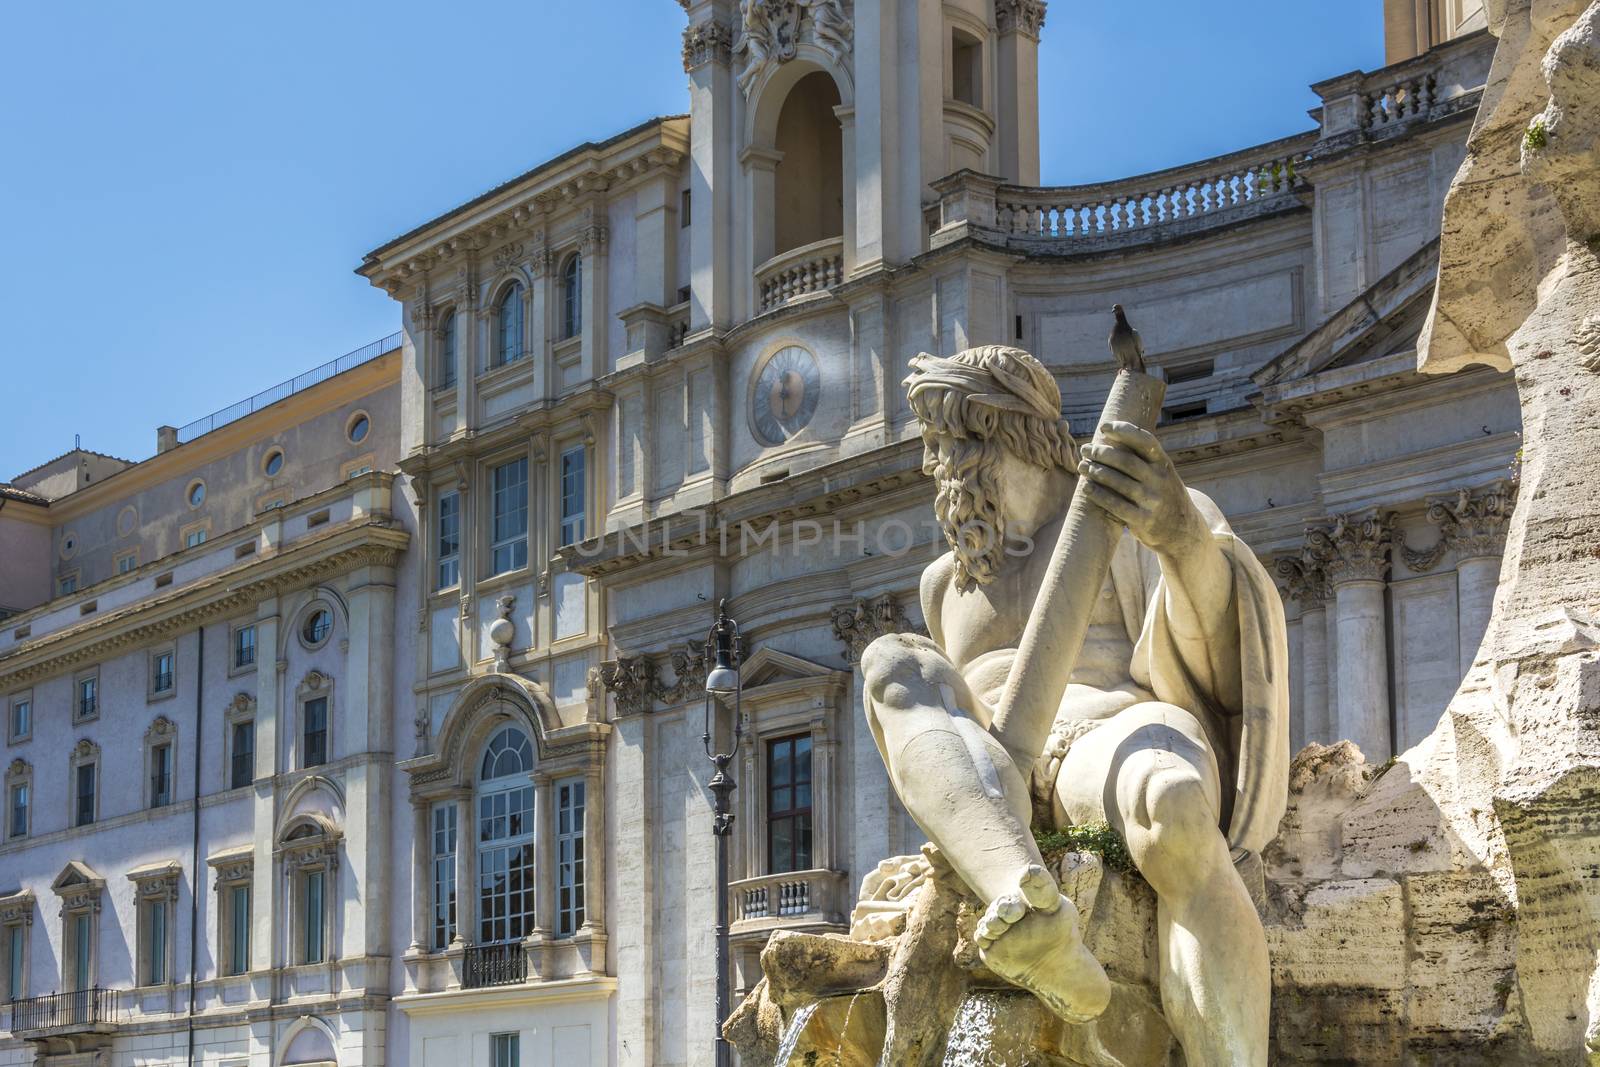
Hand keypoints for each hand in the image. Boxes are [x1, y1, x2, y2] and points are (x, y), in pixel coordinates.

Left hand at [1076, 422, 1204, 554]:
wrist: (1182, 530)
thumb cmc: (1161, 494)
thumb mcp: (1160, 473)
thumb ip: (1142, 458)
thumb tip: (1108, 437)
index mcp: (1164, 464)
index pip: (1145, 441)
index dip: (1124, 431)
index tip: (1104, 427)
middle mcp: (1160, 480)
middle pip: (1126, 461)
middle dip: (1102, 453)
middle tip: (1085, 449)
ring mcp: (1153, 501)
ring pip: (1119, 482)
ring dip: (1096, 472)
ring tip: (1082, 466)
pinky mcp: (1144, 520)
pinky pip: (1117, 506)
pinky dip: (1099, 495)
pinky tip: (1086, 488)